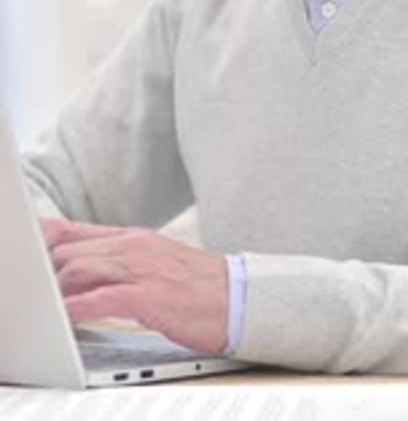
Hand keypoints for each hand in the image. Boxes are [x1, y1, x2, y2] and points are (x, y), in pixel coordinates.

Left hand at [41, 218, 227, 354]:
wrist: (238, 297)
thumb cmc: (195, 285)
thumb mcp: (152, 261)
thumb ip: (117, 260)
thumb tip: (81, 269)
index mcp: (132, 237)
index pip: (73, 231)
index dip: (43, 243)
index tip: (28, 257)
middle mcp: (133, 246)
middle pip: (70, 251)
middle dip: (45, 272)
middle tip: (35, 291)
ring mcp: (142, 268)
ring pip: (81, 269)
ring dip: (57, 290)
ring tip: (45, 306)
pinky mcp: (150, 295)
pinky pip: (103, 298)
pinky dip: (78, 308)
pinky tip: (68, 317)